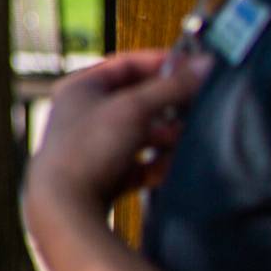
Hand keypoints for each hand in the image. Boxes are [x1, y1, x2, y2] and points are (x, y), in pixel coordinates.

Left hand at [26, 50, 208, 221]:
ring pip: (139, 133)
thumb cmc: (88, 148)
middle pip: (136, 100)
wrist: (65, 207)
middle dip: (166, 106)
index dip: (161, 63)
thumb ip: (171, 87)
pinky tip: (167, 167)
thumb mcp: (135, 109)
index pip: (126, 64)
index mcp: (80, 88)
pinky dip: (154, 163)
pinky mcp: (101, 174)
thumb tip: (204, 64)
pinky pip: (136, 163)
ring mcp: (91, 145)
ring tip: (182, 139)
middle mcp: (82, 114)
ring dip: (164, 136)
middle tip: (195, 106)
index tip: (192, 68)